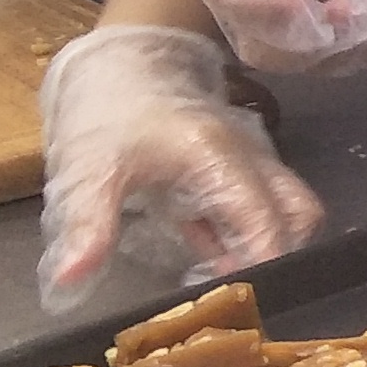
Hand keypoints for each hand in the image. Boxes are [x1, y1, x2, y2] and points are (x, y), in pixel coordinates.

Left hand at [33, 25, 326, 299]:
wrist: (118, 61)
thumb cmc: (103, 112)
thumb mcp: (86, 172)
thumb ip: (87, 227)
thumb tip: (70, 282)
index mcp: (215, 157)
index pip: (263, 219)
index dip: (264, 264)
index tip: (249, 304)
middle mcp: (246, 157)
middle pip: (296, 214)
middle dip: (281, 258)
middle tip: (241, 298)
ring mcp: (246, 160)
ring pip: (287, 208)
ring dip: (267, 247)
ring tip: (227, 286)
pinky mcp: (235, 168)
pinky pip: (259, 207)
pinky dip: (248, 238)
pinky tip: (216, 264)